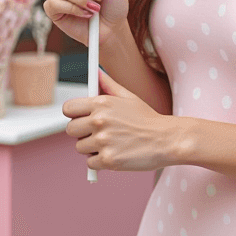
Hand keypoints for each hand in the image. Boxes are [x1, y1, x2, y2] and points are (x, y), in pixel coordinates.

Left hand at [62, 69, 176, 171]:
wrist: (167, 140)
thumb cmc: (148, 119)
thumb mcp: (129, 97)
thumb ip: (109, 85)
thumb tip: (97, 72)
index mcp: (102, 103)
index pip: (68, 108)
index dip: (73, 114)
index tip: (79, 118)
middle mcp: (99, 121)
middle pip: (71, 130)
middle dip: (81, 132)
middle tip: (96, 133)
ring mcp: (103, 141)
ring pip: (80, 147)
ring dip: (91, 148)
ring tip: (110, 144)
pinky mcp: (108, 160)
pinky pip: (90, 163)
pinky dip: (100, 162)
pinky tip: (114, 154)